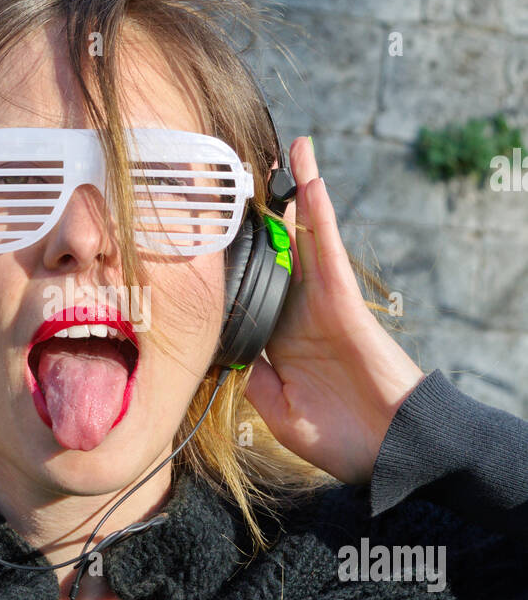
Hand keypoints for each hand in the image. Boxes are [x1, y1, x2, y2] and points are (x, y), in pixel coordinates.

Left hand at [244, 136, 425, 484]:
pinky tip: (309, 182)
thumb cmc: (342, 438)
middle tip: (250, 167)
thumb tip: (228, 350)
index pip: (255, 288)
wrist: (390, 451)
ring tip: (292, 148)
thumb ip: (253, 378)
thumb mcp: (279, 412)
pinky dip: (318, 216)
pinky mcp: (343, 301)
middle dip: (269, 211)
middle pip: (281, 249)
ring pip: (306, 237)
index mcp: (281, 339)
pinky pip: (327, 250)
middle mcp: (300, 312)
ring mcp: (322, 302)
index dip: (235, 259)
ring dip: (299, 193)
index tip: (210, 230)